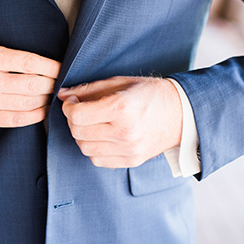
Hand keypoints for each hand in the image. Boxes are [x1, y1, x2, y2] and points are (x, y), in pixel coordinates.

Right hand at [0, 44, 60, 127]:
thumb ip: (10, 58)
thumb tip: (43, 65)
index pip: (29, 62)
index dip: (51, 66)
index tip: (62, 68)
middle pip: (33, 84)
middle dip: (51, 84)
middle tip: (60, 82)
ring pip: (29, 102)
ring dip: (46, 99)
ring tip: (52, 95)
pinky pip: (19, 119)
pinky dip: (36, 115)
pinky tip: (43, 109)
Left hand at [58, 76, 182, 167]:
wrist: (181, 113)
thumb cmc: (150, 94)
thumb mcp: (119, 83)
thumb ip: (88, 89)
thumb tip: (62, 95)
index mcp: (121, 108)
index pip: (77, 115)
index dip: (68, 108)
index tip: (72, 102)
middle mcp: (125, 132)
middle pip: (78, 132)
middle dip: (74, 120)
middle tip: (81, 111)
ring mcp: (128, 150)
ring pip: (85, 148)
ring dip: (82, 135)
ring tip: (93, 124)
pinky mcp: (131, 161)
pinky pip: (98, 160)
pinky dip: (94, 149)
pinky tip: (103, 136)